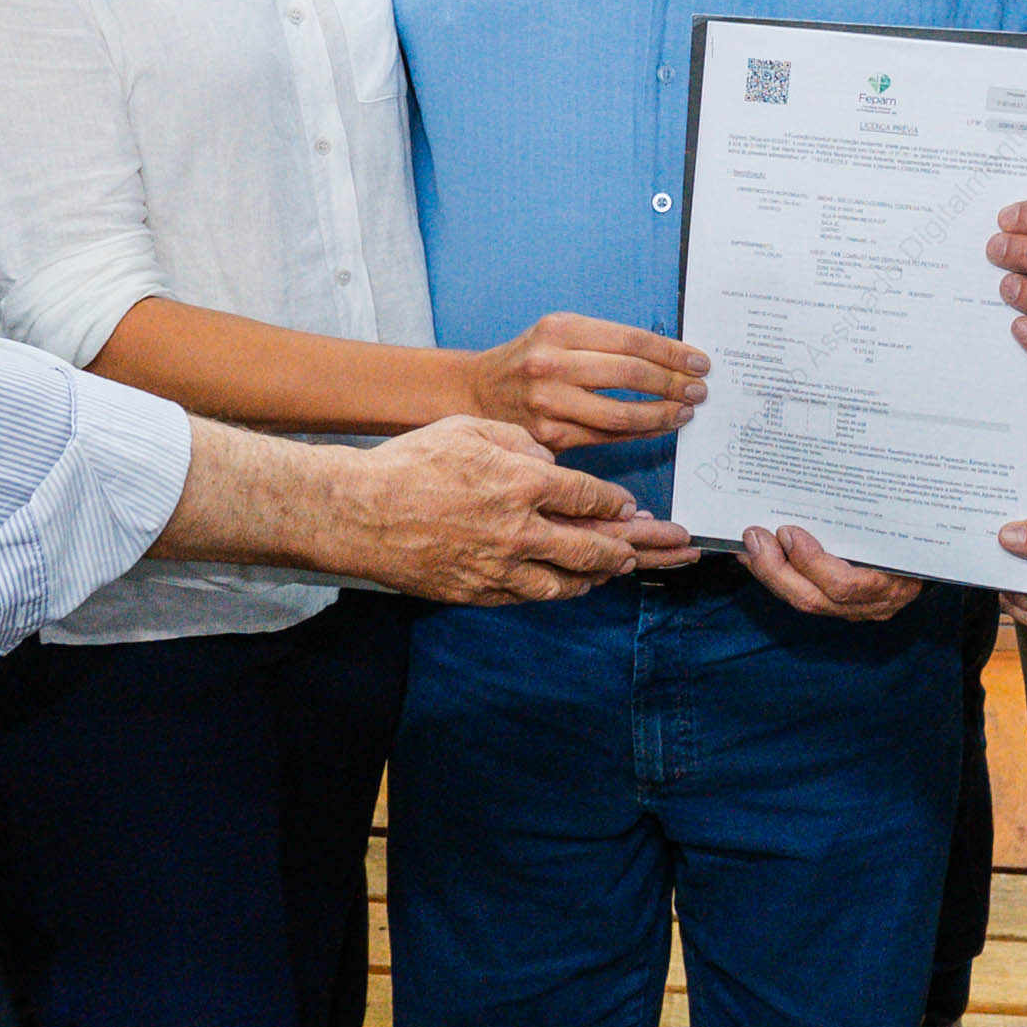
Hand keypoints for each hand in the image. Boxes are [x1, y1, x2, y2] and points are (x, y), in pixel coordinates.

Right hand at [324, 415, 691, 602]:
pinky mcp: (478, 592)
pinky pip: (531, 597)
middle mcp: (520, 530)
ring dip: (602, 576)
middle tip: (668, 548)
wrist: (358, 513)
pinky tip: (573, 587)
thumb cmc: (410, 463)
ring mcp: (500, 568)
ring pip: (569, 582)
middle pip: (595, 548)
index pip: (590, 498)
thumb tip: (550, 460)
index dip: (616, 506)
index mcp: (522, 483)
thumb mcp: (471, 429)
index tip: (632, 509)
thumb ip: (520, 442)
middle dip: (638, 548)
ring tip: (624, 570)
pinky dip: (559, 592)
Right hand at [467, 312, 709, 448]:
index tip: (698, 361)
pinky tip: (658, 427)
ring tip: (685, 411)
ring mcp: (549, 402)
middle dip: (674, 382)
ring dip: (663, 413)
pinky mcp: (549, 436)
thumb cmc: (529, 361)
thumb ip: (605, 342)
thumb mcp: (558, 334)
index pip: (631, 339)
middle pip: (631, 374)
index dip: (671, 352)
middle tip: (699, 389)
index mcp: (560, 329)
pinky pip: (608, 436)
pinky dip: (640, 432)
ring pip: (622, 412)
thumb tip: (668, 356)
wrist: (476, 392)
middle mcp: (552, 363)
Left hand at [741, 521, 927, 620]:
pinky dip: (779, 575)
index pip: (846, 585)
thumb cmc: (926, 528)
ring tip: (750, 545)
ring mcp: (859, 610)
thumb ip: (879, 508)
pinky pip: (806, 595)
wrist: (943, 552)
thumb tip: (840, 471)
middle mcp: (877, 603)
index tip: (789, 532)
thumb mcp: (910, 516)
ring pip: (805, 601)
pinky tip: (760, 556)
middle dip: (776, 569)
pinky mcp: (844, 607)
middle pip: (815, 599)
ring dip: (770, 572)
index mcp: (897, 579)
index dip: (812, 562)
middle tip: (754, 537)